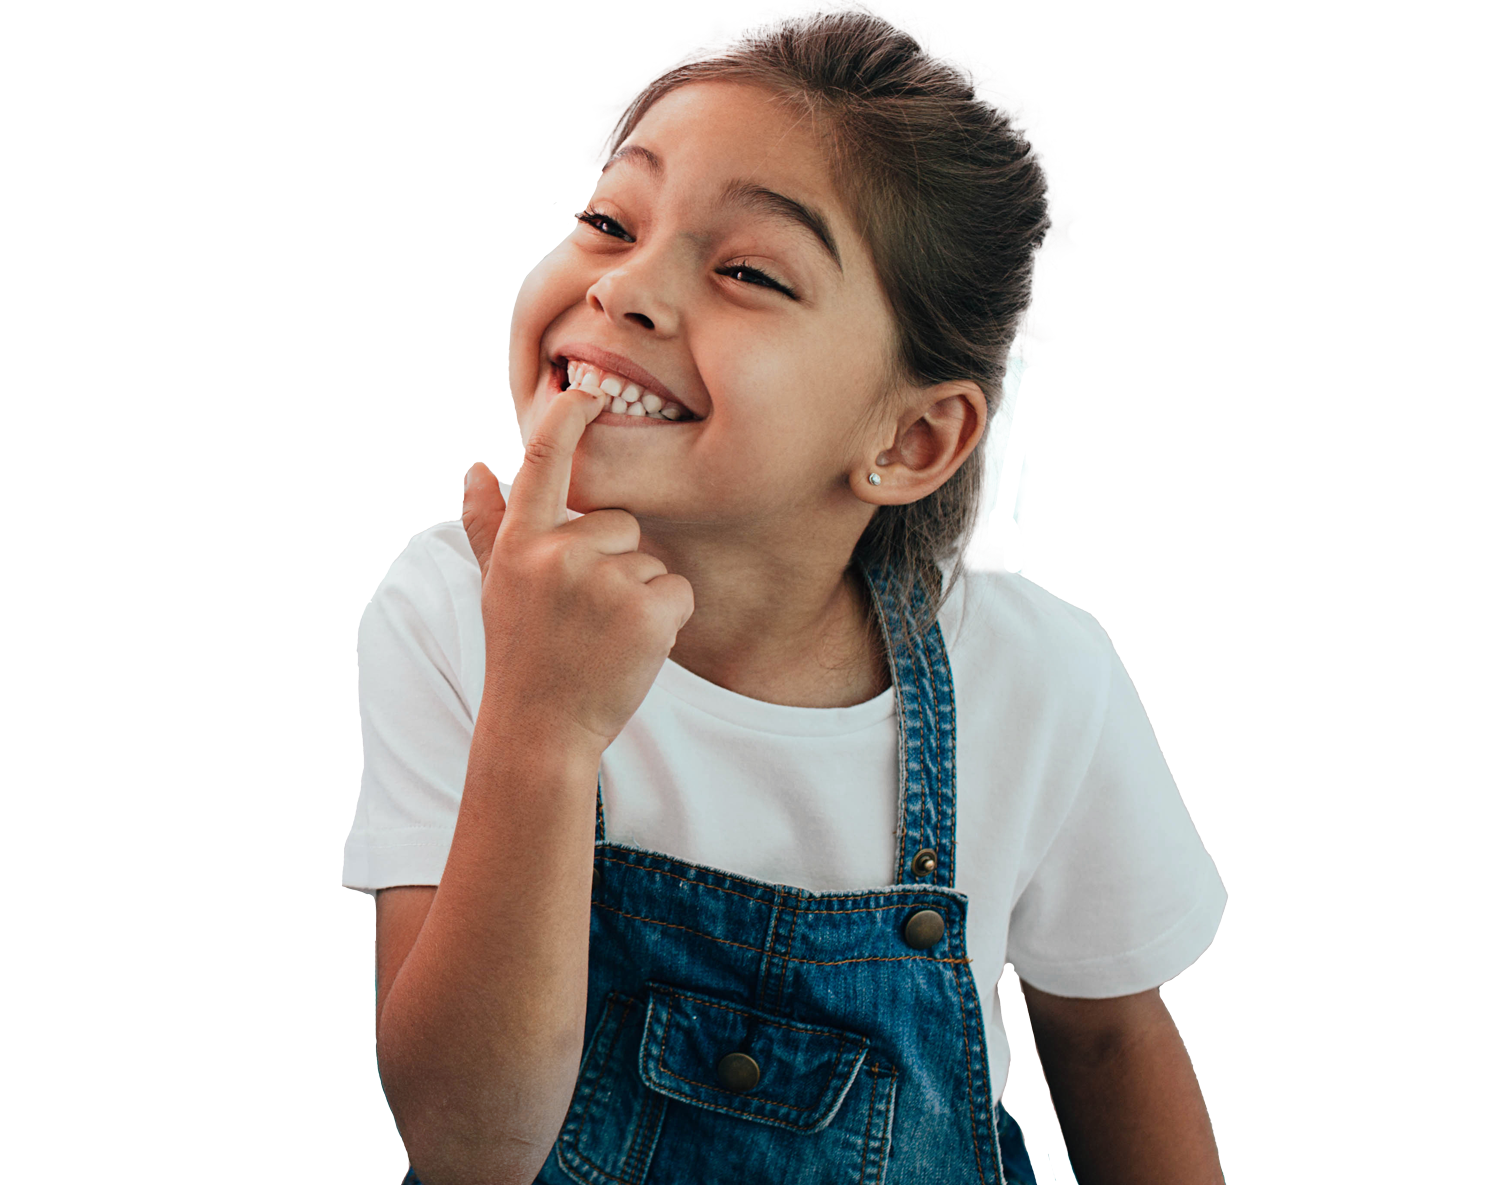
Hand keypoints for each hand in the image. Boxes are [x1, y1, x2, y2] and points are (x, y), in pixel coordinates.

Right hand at [460, 386, 694, 755]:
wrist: (540, 730)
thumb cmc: (522, 655)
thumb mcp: (497, 585)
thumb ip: (488, 525)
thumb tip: (475, 467)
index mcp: (522, 542)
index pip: (544, 461)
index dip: (568, 417)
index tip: (587, 388)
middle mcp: (558, 553)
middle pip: (620, 523)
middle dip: (615, 564)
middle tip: (585, 617)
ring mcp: (603, 581)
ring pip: (651, 561)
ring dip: (639, 597)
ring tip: (603, 637)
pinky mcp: (646, 610)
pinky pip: (678, 591)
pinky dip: (666, 620)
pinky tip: (631, 648)